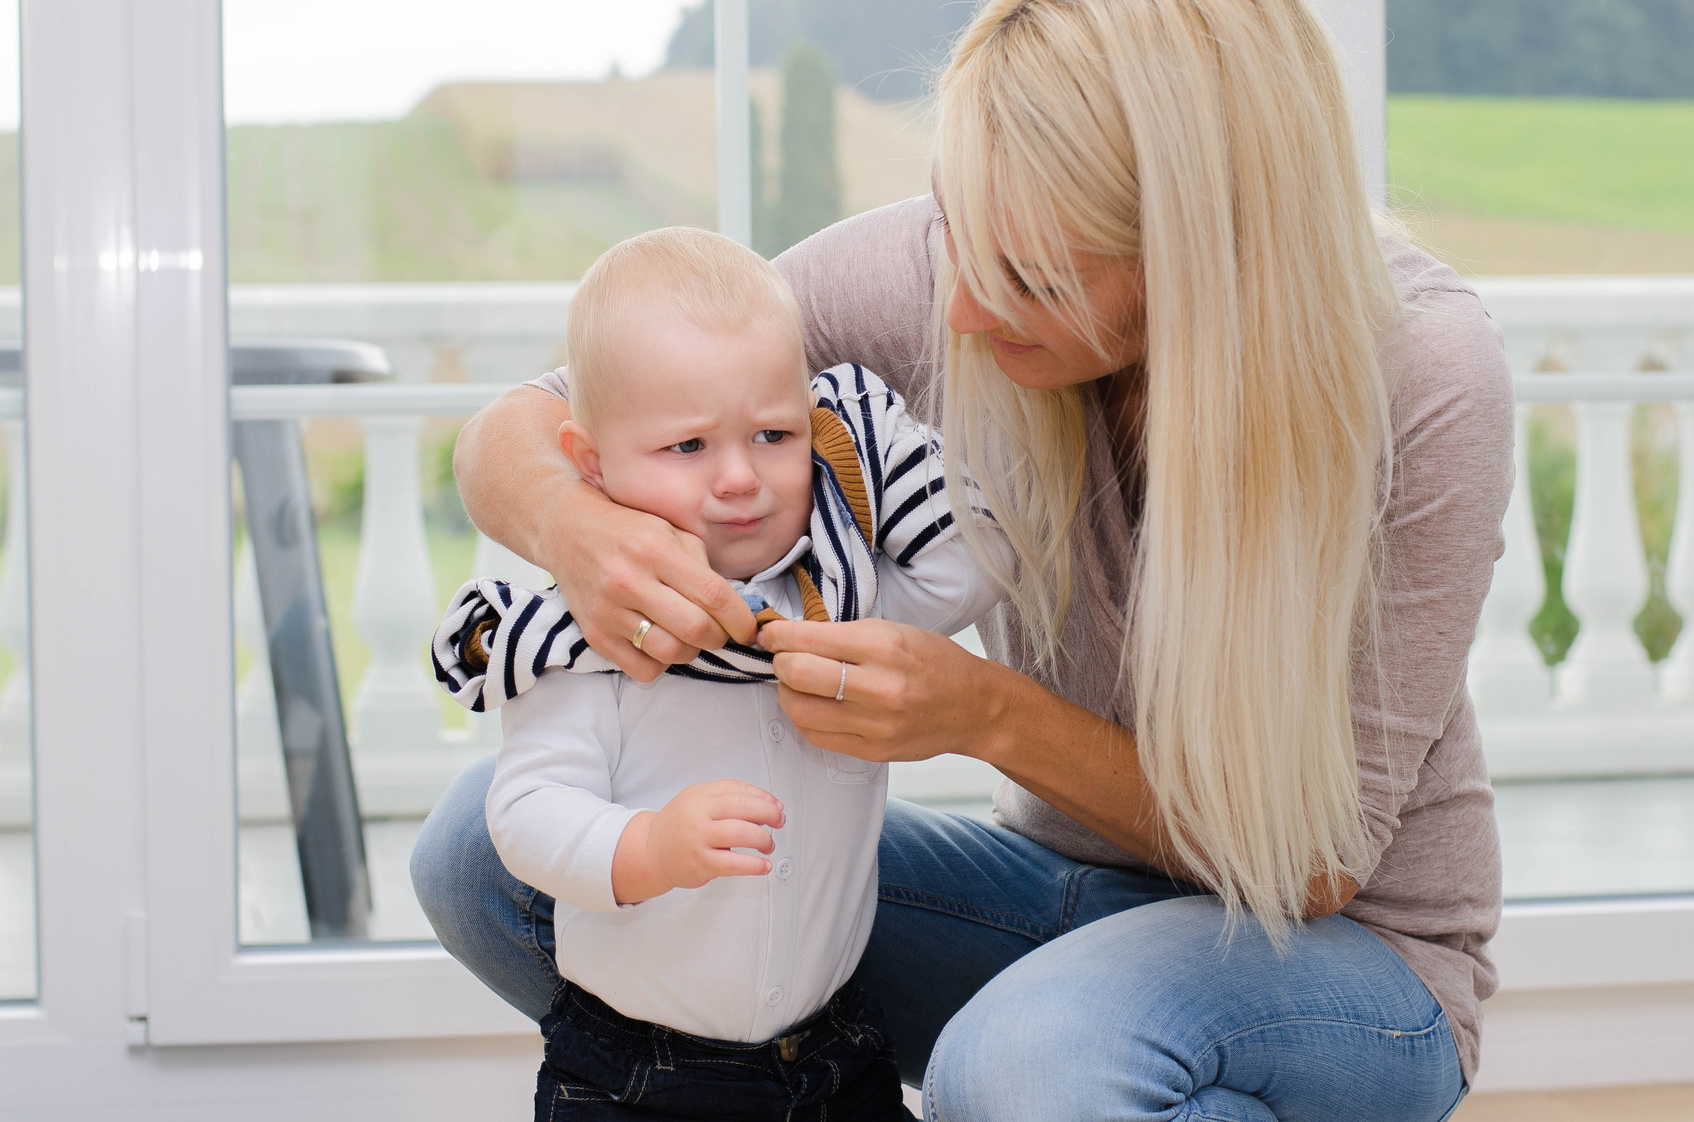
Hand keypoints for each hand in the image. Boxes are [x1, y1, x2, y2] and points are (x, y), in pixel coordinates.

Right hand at [543, 489, 757, 681]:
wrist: (566, 530)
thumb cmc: (627, 530)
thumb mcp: (669, 530)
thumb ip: (701, 564)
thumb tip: (732, 606)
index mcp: (656, 550)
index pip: (713, 595)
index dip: (740, 618)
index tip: (749, 628)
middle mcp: (630, 581)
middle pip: (695, 628)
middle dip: (720, 637)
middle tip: (720, 632)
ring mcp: (609, 611)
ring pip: (670, 653)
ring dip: (691, 652)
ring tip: (689, 637)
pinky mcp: (594, 634)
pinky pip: (642, 669)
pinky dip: (661, 664)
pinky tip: (660, 643)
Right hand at [612, 780, 785, 903]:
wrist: (652, 851)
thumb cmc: (680, 826)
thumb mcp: (698, 800)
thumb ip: (727, 797)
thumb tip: (767, 804)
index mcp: (700, 794)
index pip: (738, 789)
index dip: (763, 797)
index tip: (776, 805)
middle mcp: (699, 813)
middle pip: (743, 807)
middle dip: (769, 814)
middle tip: (779, 821)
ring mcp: (699, 838)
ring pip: (741, 833)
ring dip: (763, 839)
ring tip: (768, 845)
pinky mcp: (701, 863)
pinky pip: (734, 863)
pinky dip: (754, 865)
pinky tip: (763, 866)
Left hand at [761, 618, 1008, 762]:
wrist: (974, 706)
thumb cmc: (934, 661)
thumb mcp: (894, 631)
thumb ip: (843, 634)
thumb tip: (790, 635)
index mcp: (884, 646)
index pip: (808, 639)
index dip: (778, 636)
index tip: (770, 634)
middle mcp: (879, 686)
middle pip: (798, 674)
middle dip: (779, 663)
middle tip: (781, 657)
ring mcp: (876, 724)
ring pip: (800, 711)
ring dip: (786, 693)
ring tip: (794, 683)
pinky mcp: (872, 751)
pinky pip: (817, 736)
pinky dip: (804, 718)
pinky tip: (811, 704)